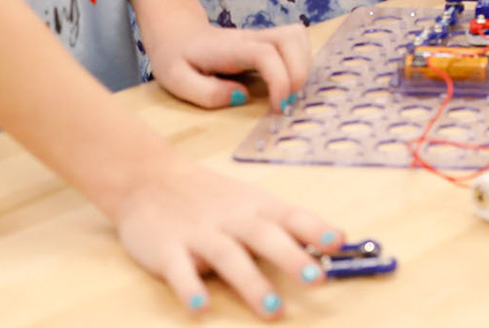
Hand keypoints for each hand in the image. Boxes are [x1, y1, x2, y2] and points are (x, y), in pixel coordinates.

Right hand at [115, 154, 340, 318]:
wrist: (148, 178)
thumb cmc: (210, 196)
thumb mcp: (251, 202)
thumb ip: (288, 223)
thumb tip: (338, 241)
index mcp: (255, 207)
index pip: (290, 216)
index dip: (315, 228)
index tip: (340, 241)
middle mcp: (231, 219)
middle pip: (264, 236)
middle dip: (291, 257)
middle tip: (317, 279)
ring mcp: (199, 234)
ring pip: (228, 257)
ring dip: (252, 283)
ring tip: (273, 310)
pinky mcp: (168, 249)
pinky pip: (179, 270)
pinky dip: (189, 288)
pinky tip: (200, 308)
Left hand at [142, 8, 310, 113]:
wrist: (176, 31)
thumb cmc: (175, 56)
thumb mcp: (176, 80)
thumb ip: (206, 92)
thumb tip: (241, 97)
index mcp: (229, 48)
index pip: (266, 54)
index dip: (279, 80)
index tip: (277, 106)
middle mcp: (251, 37)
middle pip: (292, 38)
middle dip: (299, 72)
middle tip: (287, 101)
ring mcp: (261, 36)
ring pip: (298, 36)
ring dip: (303, 65)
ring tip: (289, 92)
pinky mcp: (267, 41)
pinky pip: (295, 42)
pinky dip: (301, 61)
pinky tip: (288, 81)